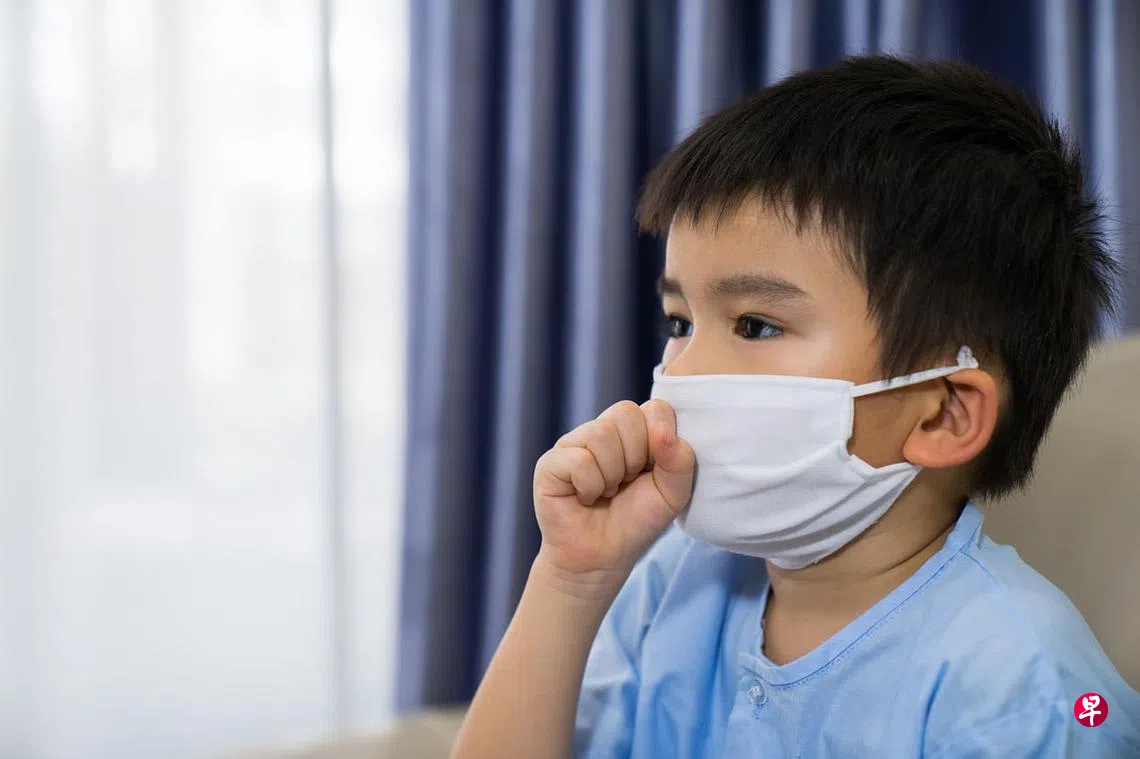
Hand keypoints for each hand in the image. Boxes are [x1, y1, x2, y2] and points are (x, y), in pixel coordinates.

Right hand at [532, 399, 695, 597]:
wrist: (603, 557)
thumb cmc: (636, 521)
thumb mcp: (672, 494)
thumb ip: (681, 460)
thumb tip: (663, 432)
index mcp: (634, 431)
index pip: (655, 407)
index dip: (660, 440)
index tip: (652, 471)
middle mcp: (602, 430)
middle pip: (626, 413)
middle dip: (635, 458)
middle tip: (626, 483)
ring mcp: (573, 443)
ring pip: (601, 434)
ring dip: (612, 474)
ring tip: (607, 492)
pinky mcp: (550, 463)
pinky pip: (579, 459)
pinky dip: (590, 487)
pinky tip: (585, 498)